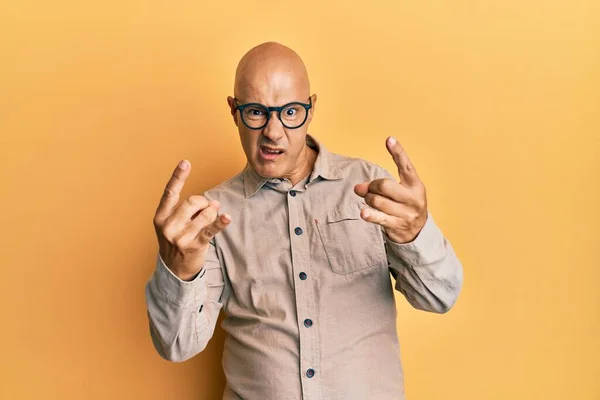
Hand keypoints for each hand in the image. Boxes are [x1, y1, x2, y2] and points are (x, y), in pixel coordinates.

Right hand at [153, 160, 230, 280]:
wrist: (174, 269)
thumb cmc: (175, 240)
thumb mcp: (171, 224)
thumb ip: (185, 210)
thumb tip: (211, 202)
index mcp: (160, 217)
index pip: (170, 193)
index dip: (178, 176)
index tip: (185, 162)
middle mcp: (168, 226)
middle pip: (192, 201)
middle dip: (203, 202)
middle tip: (207, 208)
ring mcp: (180, 237)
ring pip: (204, 214)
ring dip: (212, 212)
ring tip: (213, 215)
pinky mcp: (194, 246)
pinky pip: (210, 230)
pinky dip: (220, 223)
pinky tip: (227, 218)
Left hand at [354, 137, 427, 243]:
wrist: (418, 231)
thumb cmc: (405, 205)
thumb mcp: (400, 191)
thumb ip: (381, 185)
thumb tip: (358, 188)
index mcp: (415, 184)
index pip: (406, 166)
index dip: (398, 152)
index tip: (389, 139)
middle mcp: (413, 198)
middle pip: (384, 185)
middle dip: (372, 186)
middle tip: (368, 190)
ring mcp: (406, 213)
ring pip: (377, 201)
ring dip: (368, 199)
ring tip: (369, 200)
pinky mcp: (397, 225)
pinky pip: (379, 218)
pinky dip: (369, 215)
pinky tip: (363, 213)